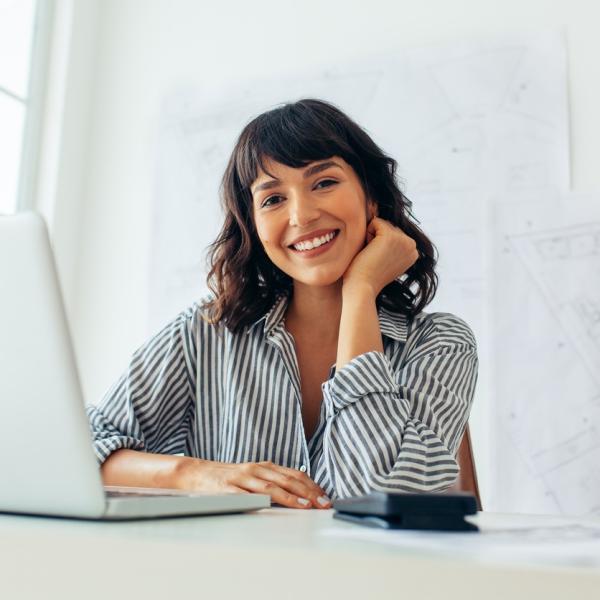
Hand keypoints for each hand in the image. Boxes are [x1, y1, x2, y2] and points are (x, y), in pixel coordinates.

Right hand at [173, 458, 330, 509]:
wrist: (196, 473)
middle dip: (308, 492)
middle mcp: (256, 470)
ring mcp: (241, 479)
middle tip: (323, 504)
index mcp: (264, 467)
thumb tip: (300, 496)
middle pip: (287, 480)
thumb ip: (273, 483)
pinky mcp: (227, 489)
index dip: (312, 486)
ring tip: (306, 506)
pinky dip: (260, 501)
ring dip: (290, 497)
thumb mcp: (254, 477)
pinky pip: (245, 496)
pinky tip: (271, 507)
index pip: (294, 475)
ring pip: (270, 487)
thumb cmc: (228, 479)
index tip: (326, 497)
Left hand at [342, 216, 418, 296]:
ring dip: (371, 237)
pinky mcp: (391, 236)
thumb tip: (384, 219)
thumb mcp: (386, 258)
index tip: (380, 261)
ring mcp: (403, 240)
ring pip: (382, 224)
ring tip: (372, 255)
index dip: (381, 244)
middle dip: (376, 239)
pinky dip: (366, 234)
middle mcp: (412, 245)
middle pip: (389, 226)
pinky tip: (368, 250)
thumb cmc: (367, 275)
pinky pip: (374, 222)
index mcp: (413, 252)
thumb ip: (392, 245)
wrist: (362, 287)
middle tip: (374, 259)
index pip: (394, 233)